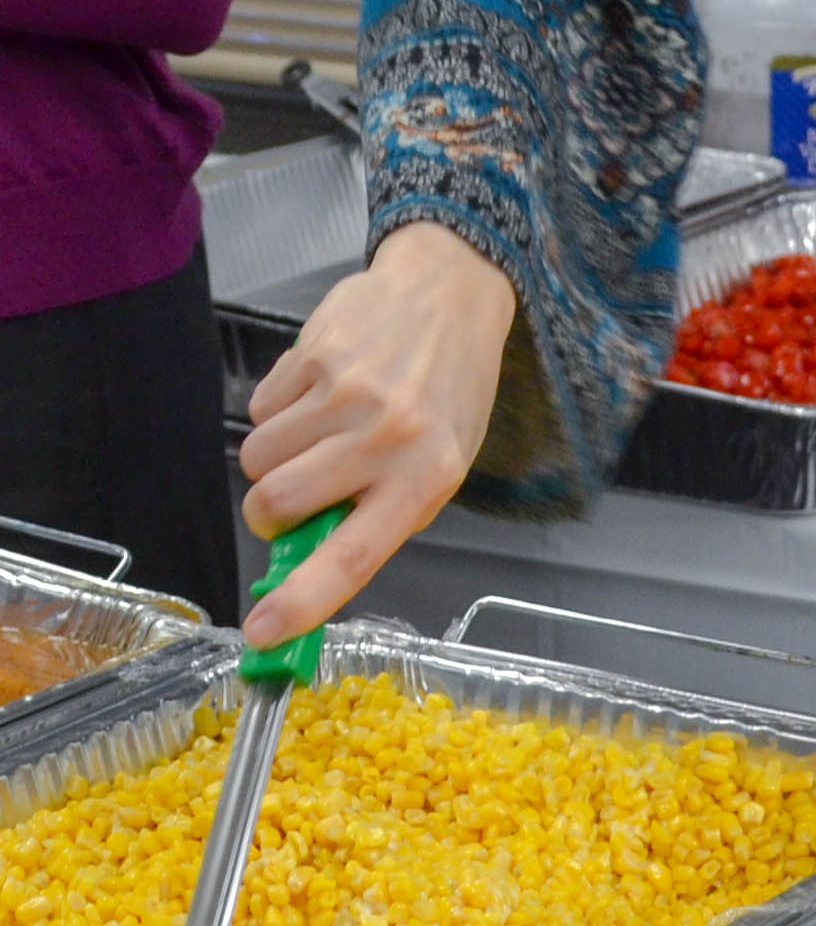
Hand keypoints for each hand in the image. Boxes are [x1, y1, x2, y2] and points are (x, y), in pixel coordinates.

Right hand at [237, 222, 516, 641]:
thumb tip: (302, 569)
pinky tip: (320, 390)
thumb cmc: (446, 392)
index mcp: (424, 479)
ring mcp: (346, 394)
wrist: (450, 293)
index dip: (301, 602)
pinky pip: (259, 409)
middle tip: (299, 493)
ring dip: (274, 457)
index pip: (352, 558)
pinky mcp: (314, 355)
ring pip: (255, 460)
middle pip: (274, 504)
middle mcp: (386, 438)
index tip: (262, 633)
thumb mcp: (437, 465)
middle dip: (270, 511)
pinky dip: (278, 410)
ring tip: (322, 431)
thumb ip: (377, 515)